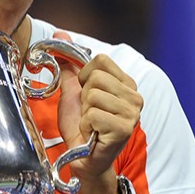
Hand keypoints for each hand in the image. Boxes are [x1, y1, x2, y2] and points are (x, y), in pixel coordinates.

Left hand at [53, 31, 142, 186]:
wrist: (82, 159)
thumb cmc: (81, 126)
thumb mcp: (73, 91)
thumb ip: (70, 64)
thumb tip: (59, 34)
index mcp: (126, 84)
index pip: (101, 60)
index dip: (85, 76)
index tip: (86, 94)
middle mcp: (135, 96)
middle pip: (96, 77)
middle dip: (84, 97)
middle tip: (89, 114)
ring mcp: (132, 113)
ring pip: (93, 95)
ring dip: (84, 113)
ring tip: (91, 125)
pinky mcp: (124, 129)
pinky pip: (92, 114)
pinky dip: (85, 126)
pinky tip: (92, 134)